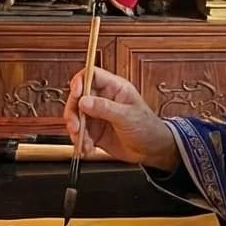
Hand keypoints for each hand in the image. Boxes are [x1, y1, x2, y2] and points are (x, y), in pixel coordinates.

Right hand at [64, 66, 178, 169]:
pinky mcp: (94, 131)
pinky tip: (88, 149)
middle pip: (78, 97)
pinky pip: (80, 133)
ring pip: (76, 116)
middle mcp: (103, 99)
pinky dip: (81, 142)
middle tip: (76, 126)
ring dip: (76, 130)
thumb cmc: (148, 127)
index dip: (80, 81)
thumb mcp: (127, 116)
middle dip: (73, 112)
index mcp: (114, 88)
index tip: (76, 94)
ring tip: (84, 142)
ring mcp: (97, 115)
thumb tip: (84, 101)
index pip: (91, 75)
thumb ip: (105, 108)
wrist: (152, 150)